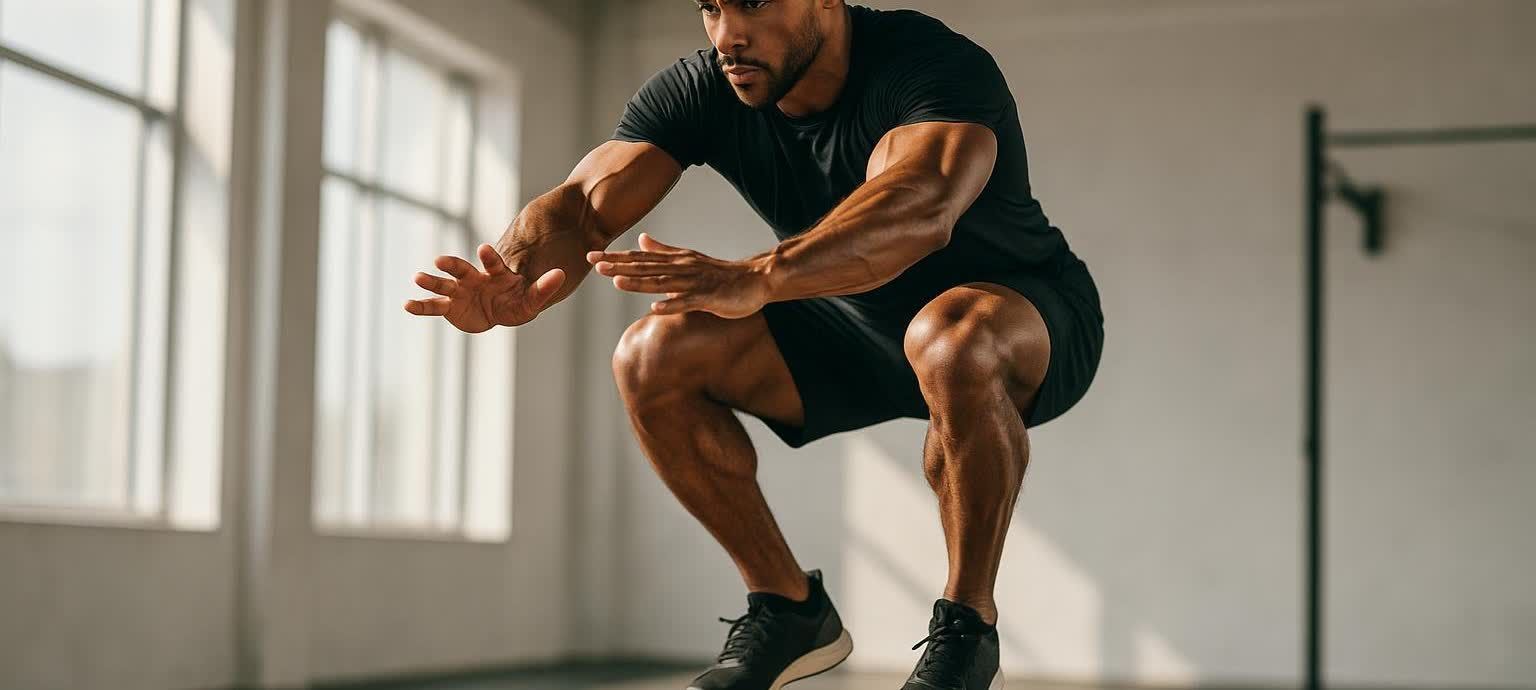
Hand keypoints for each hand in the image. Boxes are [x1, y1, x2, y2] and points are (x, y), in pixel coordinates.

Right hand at [404, 244, 564, 332]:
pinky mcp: (450, 307)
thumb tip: (561, 274)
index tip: (483, 248)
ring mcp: (459, 292)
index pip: (492, 263)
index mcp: (495, 273)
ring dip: (431, 282)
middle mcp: (473, 279)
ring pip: (444, 286)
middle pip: (461, 270)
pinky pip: (434, 307)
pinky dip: (421, 306)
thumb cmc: (518, 301)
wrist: (502, 311)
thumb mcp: (532, 299)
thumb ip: (545, 287)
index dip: (489, 257)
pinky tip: (407, 305)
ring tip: (418, 277)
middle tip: (440, 260)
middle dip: (451, 265)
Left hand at [588, 233, 771, 318]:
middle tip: (594, 264)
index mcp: (676, 261)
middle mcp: (683, 268)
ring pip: (663, 283)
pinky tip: (656, 309)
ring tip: (617, 282)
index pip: (641, 258)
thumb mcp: (688, 260)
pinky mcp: (710, 297)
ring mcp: (696, 282)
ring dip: (640, 283)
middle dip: (620, 266)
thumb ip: (663, 251)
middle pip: (647, 267)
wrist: (755, 280)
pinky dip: (672, 304)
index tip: (592, 256)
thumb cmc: (720, 274)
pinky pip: (688, 302)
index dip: (616, 257)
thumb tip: (640, 240)